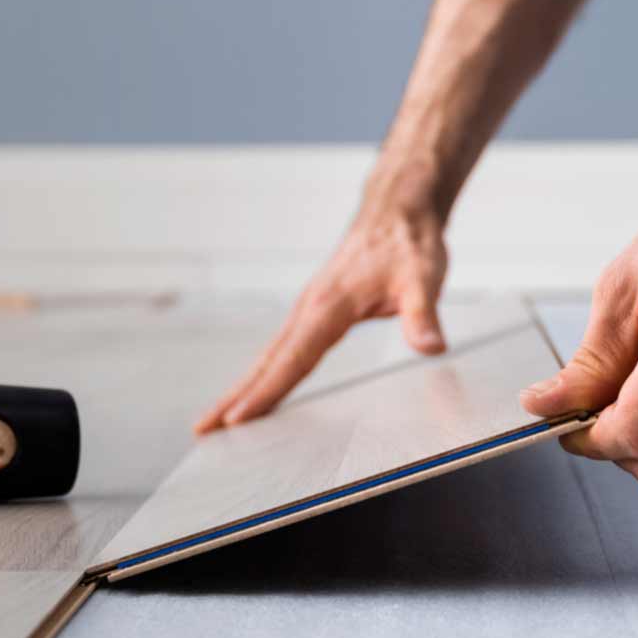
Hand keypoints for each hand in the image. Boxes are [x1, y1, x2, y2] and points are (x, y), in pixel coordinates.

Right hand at [195, 212, 450, 433]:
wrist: (397, 210)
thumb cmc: (409, 243)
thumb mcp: (424, 279)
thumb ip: (423, 317)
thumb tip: (431, 348)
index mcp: (329, 306)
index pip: (293, 359)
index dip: (267, 392)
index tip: (239, 418)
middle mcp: (310, 308)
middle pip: (267, 362)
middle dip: (235, 397)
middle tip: (205, 428)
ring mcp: (309, 308)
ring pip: (269, 355)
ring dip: (243, 386)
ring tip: (219, 417)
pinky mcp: (315, 309)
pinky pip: (283, 346)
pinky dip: (264, 370)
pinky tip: (260, 385)